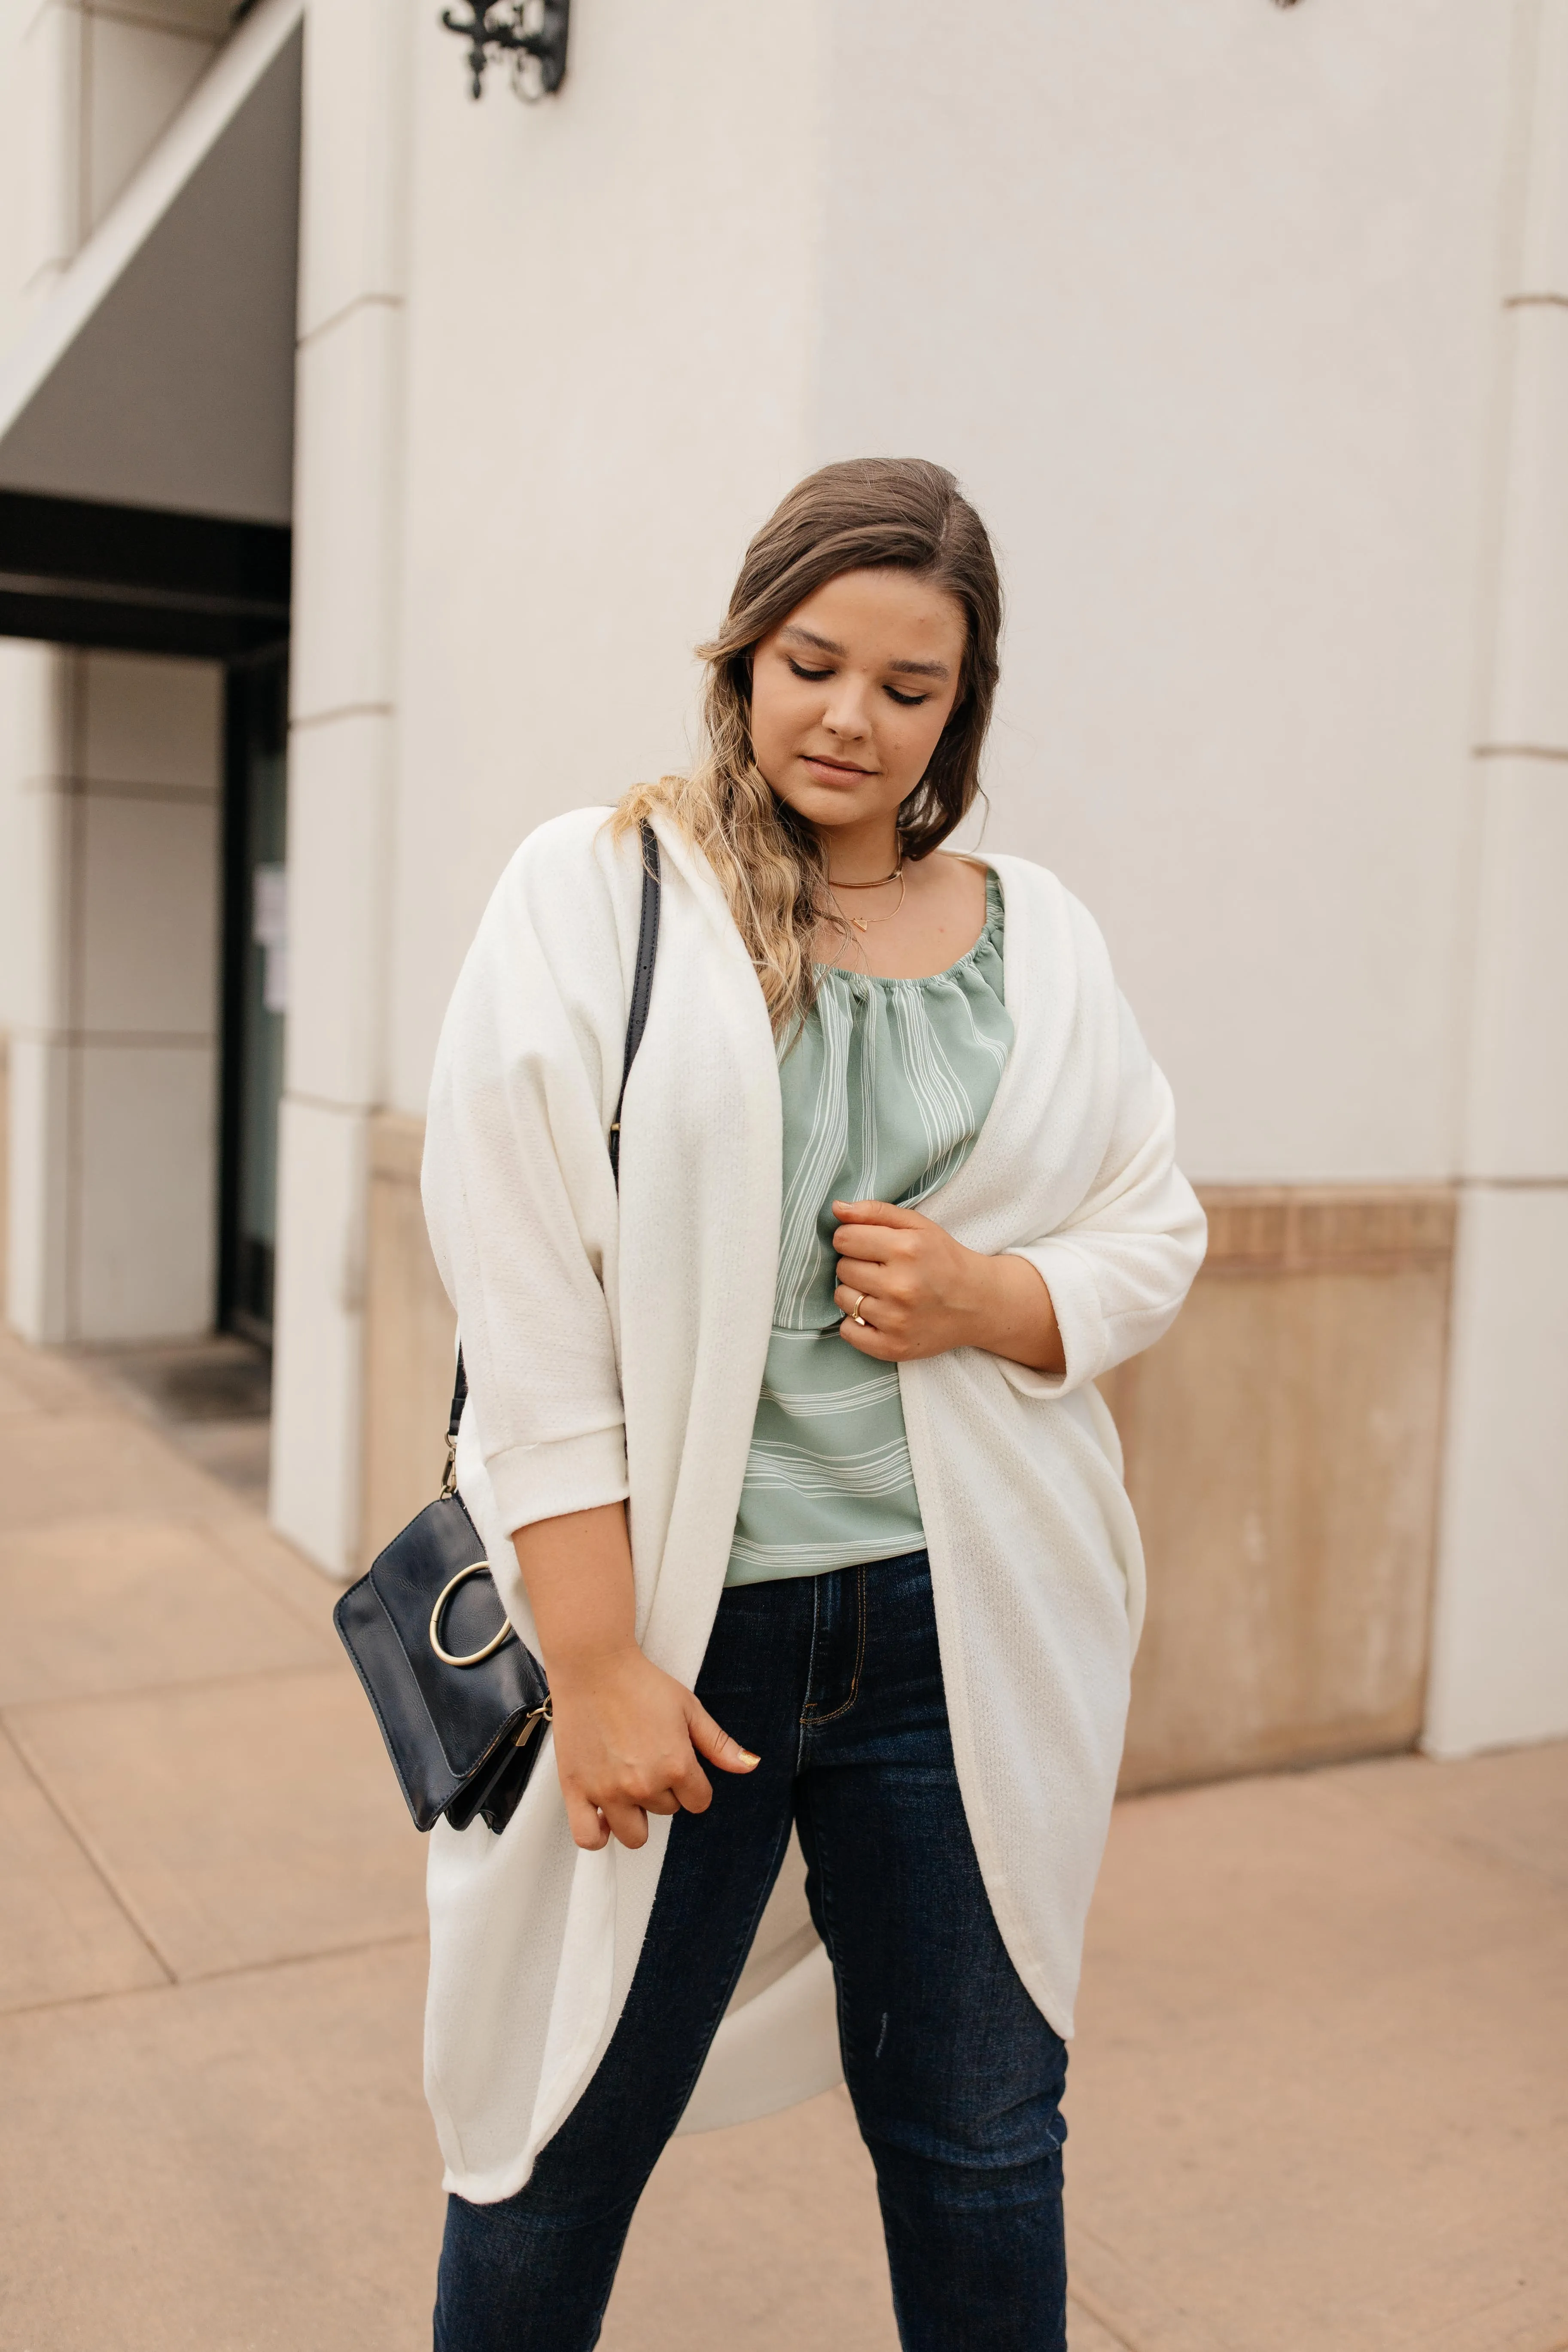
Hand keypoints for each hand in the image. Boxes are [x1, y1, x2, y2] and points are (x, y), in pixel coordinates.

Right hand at [548, 1642, 757, 1852]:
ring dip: (635, 1814)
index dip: (692, 1784)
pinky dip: (597, 1834)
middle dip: (662, 1791)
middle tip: (647, 1759)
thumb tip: (750, 1765)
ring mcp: (608, 1791)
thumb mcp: (689, 1708)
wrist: (593, 1665)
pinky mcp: (576, 1790)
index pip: (698, 1802)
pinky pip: (587, 1837)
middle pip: (666, 1811)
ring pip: (634, 1834)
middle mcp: (644, 1784)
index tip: (677, 1765)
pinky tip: (604, 1814)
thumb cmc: (641, 1683)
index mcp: (676, 1765)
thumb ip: (719, 1744)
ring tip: (627, 1786)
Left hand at [832, 1198, 1064, 1374]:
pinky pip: (847, 1331)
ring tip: (881, 1291)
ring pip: (842, 1298)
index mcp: (906, 1250)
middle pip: (842, 1268)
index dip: (852, 1238)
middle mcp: (900, 1286)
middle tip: (880, 1269)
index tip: (868, 1244)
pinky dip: (856, 1322)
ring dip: (855, 1292)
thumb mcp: (918, 1225)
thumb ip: (876, 1212)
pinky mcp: (892, 1347)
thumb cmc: (944, 1260)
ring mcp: (896, 1320)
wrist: (978, 1304)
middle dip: (856, 1264)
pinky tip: (877, 1314)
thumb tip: (836, 1208)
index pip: (844, 1239)